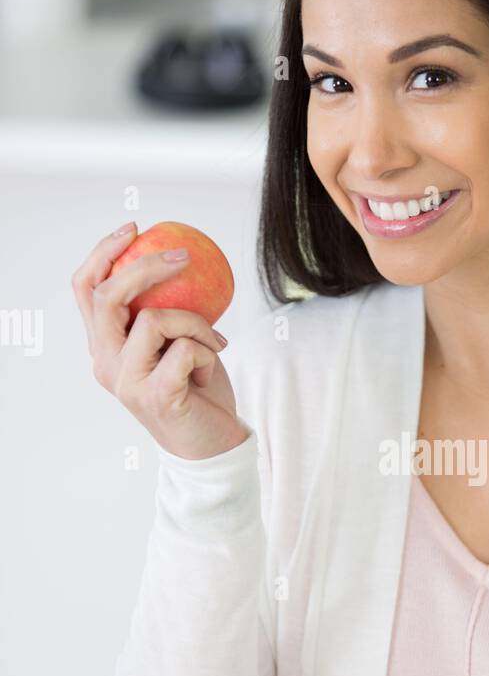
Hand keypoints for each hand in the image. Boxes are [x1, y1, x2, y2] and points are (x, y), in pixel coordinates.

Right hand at [72, 221, 248, 460]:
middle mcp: (105, 364)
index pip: (86, 290)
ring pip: (154, 320)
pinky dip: (207, 350)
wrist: (214, 445)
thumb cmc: (197, 390)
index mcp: (104, 347)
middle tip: (182, 256)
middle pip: (108, 297)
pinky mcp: (155, 395)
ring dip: (196, 322)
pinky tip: (211, 365)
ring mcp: (126, 382)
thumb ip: (164, 312)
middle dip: (146, 267)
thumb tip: (174, 258)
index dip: (104, 253)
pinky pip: (184, 348)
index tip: (135, 230)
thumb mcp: (176, 343)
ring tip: (215, 341)